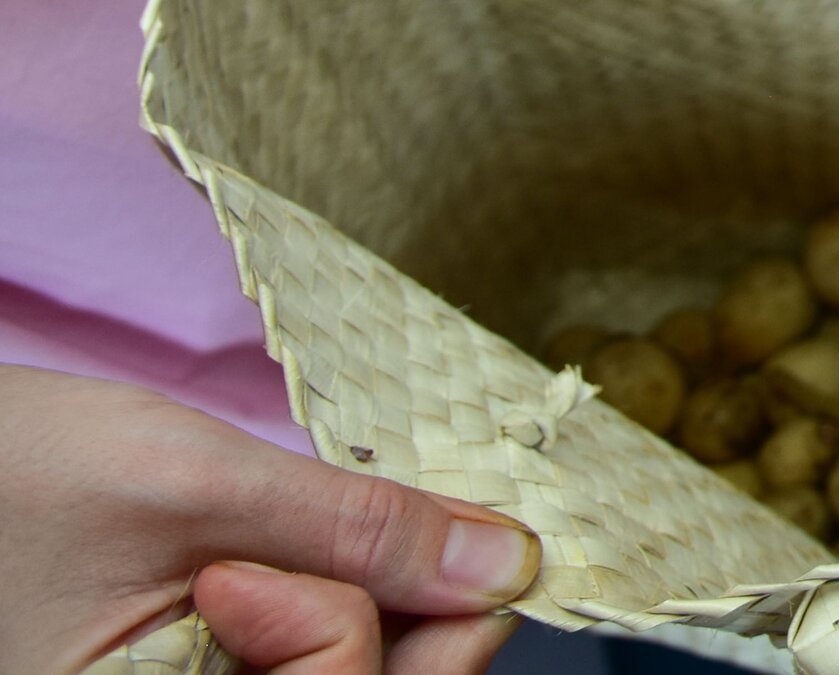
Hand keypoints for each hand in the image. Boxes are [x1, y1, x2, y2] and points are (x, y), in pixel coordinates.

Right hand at [0, 366, 537, 674]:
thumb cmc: (17, 472)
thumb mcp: (192, 481)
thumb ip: (349, 527)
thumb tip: (502, 562)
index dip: (402, 618)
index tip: (379, 536)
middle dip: (421, 616)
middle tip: (426, 531)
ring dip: (385, 602)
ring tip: (335, 533)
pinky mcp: (213, 673)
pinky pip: (311, 659)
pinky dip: (350, 600)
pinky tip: (326, 552)